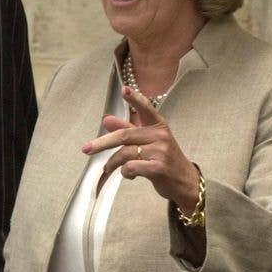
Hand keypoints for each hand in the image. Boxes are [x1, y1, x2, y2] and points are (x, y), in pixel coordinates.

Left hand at [82, 86, 199, 211]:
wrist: (185, 181)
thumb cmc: (163, 159)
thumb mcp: (148, 141)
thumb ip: (128, 129)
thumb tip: (106, 119)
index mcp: (158, 126)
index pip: (146, 109)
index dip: (135, 99)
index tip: (124, 90)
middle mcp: (161, 135)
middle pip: (124, 135)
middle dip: (102, 143)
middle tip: (86, 149)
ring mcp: (161, 151)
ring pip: (125, 153)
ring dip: (113, 163)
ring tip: (110, 168)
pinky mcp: (159, 168)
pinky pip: (131, 167)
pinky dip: (124, 173)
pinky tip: (129, 175)